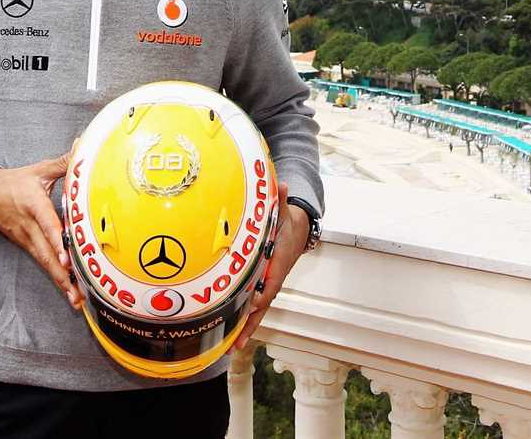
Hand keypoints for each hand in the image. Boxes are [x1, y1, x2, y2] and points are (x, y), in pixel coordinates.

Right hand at [0, 137, 82, 310]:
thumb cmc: (17, 181)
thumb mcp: (40, 169)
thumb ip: (64, 162)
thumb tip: (83, 146)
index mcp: (34, 205)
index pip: (48, 225)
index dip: (57, 243)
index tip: (67, 258)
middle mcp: (29, 227)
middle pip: (47, 254)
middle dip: (62, 275)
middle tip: (78, 294)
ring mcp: (26, 240)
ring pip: (45, 263)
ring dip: (61, 282)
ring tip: (76, 300)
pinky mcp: (26, 246)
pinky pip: (42, 263)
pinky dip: (55, 277)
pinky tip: (69, 290)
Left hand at [234, 181, 308, 350]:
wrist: (298, 231)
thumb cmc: (287, 223)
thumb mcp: (284, 212)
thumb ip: (281, 200)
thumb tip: (282, 184)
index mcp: (278, 266)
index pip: (269, 284)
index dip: (259, 295)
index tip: (250, 304)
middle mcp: (273, 280)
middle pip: (261, 305)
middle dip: (250, 322)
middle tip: (238, 340)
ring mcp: (267, 286)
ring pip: (256, 311)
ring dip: (245, 328)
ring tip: (233, 347)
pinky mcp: (261, 288)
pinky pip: (252, 307)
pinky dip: (244, 321)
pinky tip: (232, 335)